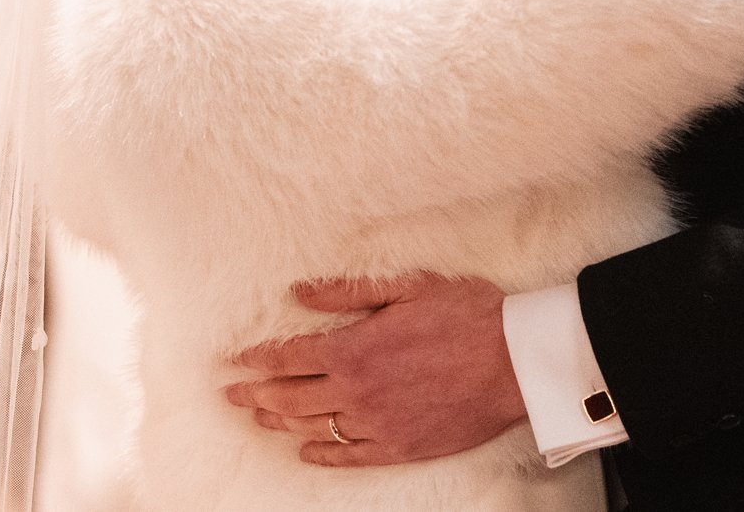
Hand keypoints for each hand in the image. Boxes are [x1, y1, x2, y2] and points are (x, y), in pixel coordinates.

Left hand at [222, 273, 526, 466]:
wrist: (514, 361)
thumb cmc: (466, 314)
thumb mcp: (405, 286)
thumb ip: (345, 292)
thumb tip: (298, 292)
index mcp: (353, 348)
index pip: (287, 356)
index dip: (256, 359)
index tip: (233, 360)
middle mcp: (356, 391)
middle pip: (289, 396)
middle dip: (254, 394)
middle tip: (229, 394)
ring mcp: (376, 424)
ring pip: (312, 427)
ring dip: (279, 421)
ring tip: (258, 416)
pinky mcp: (398, 447)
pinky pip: (347, 457)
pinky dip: (320, 454)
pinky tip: (304, 450)